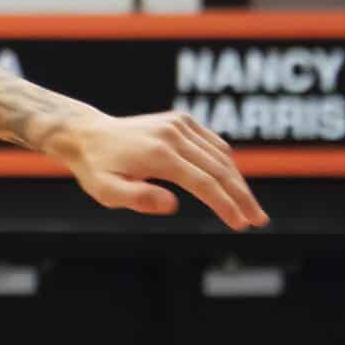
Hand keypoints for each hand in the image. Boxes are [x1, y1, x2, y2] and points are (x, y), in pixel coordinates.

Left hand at [55, 111, 268, 229]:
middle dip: (241, 197)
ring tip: (249, 207)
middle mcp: (174, 134)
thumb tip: (173, 205)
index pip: (204, 183)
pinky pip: (213, 143)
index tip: (240, 224)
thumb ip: (138, 198)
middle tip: (258, 220)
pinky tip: (233, 183)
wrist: (87, 134)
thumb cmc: (96, 168)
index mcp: (159, 154)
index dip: (225, 205)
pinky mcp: (181, 120)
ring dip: (238, 182)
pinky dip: (226, 164)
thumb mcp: (106, 191)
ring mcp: (180, 124)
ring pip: (221, 155)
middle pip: (220, 169)